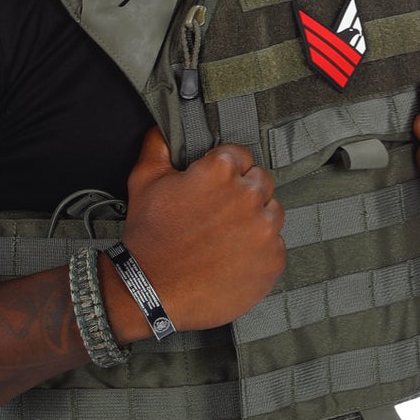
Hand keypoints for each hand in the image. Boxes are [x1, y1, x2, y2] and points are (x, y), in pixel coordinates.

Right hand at [115, 127, 285, 333]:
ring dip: (255, 220)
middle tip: (218, 213)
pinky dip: (259, 251)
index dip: (224, 170)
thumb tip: (163, 128)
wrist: (150, 291)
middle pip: (261, 181)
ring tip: (226, 237)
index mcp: (221, 170)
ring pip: (273, 212)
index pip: (240, 155)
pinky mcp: (272, 260)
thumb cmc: (147, 235)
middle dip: (243, 192)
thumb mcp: (143, 181)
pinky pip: (275, 246)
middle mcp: (249, 195)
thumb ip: (158, 147)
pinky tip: (233, 259)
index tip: (211, 187)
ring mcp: (264, 230)